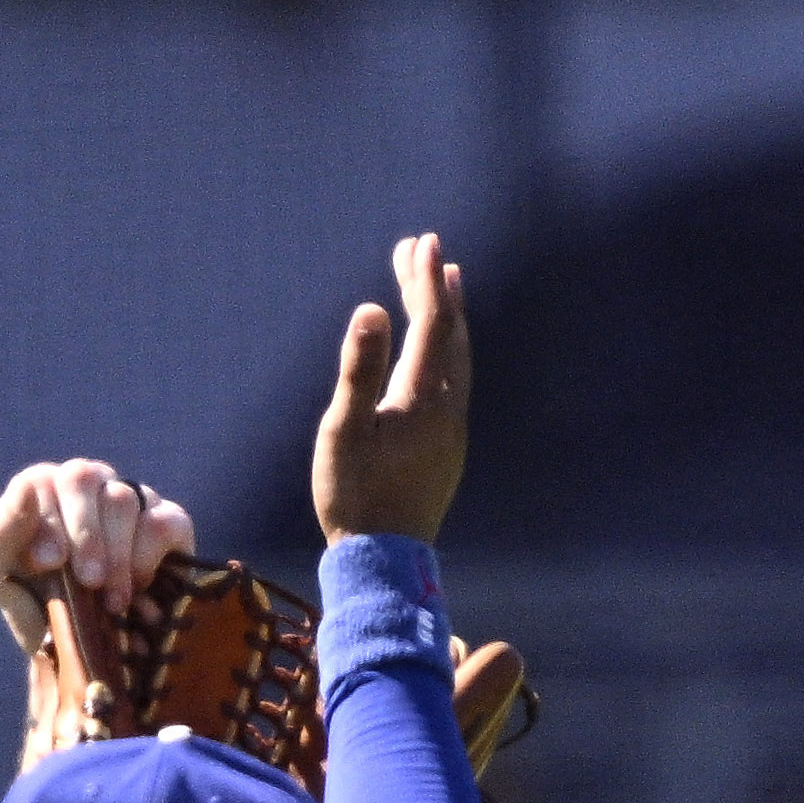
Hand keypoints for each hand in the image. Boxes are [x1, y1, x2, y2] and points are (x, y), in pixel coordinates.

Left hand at [0, 457, 192, 656]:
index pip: (40, 480)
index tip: (49, 563)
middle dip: (82, 534)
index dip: (46, 519)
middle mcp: (87, 483)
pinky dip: (145, 562)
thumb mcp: (2, 577)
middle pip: (82, 478)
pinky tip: (136, 589)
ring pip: (121, 500)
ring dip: (115, 558)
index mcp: (42, 491)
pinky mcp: (168, 519)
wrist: (79, 647)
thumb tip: (24, 489)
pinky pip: (160, 524)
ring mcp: (130, 496)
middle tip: (87, 582)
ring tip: (111, 602)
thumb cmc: (35, 603)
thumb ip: (4, 532)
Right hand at [312, 234, 468, 545]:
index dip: (425, 280)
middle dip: (437, 289)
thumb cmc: (354, 497)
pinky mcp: (449, 448)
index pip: (431, 323)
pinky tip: (440, 354)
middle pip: (450, 334)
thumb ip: (359, 369)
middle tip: (424, 248)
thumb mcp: (344, 431)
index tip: (422, 242)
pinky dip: (449, 351)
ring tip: (448, 284)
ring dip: (451, 317)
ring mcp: (453, 429)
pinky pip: (456, 381)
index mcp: (423, 397)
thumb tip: (370, 310)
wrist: (385, 560)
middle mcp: (448, 407)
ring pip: (459, 357)